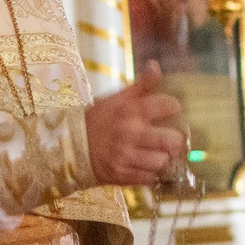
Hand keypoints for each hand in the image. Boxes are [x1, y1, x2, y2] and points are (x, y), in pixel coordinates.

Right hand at [85, 63, 184, 186]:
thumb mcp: (115, 98)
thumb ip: (140, 85)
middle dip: (176, 139)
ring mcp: (126, 156)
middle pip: (172, 140)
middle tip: (172, 138)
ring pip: (163, 161)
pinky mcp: (122, 175)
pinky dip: (150, 174)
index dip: (173, 108)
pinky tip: (144, 166)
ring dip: (163, 158)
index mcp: (129, 110)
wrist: (69, 146)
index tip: (171, 111)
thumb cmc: (96, 120)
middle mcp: (130, 133)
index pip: (167, 105)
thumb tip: (155, 66)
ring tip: (156, 154)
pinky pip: (149, 178)